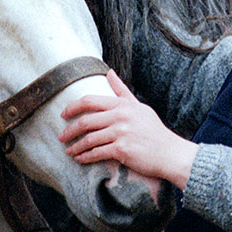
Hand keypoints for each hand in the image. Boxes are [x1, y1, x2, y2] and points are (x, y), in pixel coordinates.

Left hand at [59, 70, 196, 189]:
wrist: (170, 153)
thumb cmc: (154, 131)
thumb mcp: (139, 107)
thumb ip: (122, 91)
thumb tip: (109, 73)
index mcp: (123, 105)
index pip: (90, 101)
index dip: (73, 107)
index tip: (63, 114)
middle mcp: (121, 117)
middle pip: (85, 121)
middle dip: (69, 131)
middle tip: (61, 137)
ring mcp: (121, 133)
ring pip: (89, 139)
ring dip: (75, 147)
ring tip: (69, 152)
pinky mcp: (122, 150)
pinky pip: (97, 153)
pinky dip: (86, 157)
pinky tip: (80, 159)